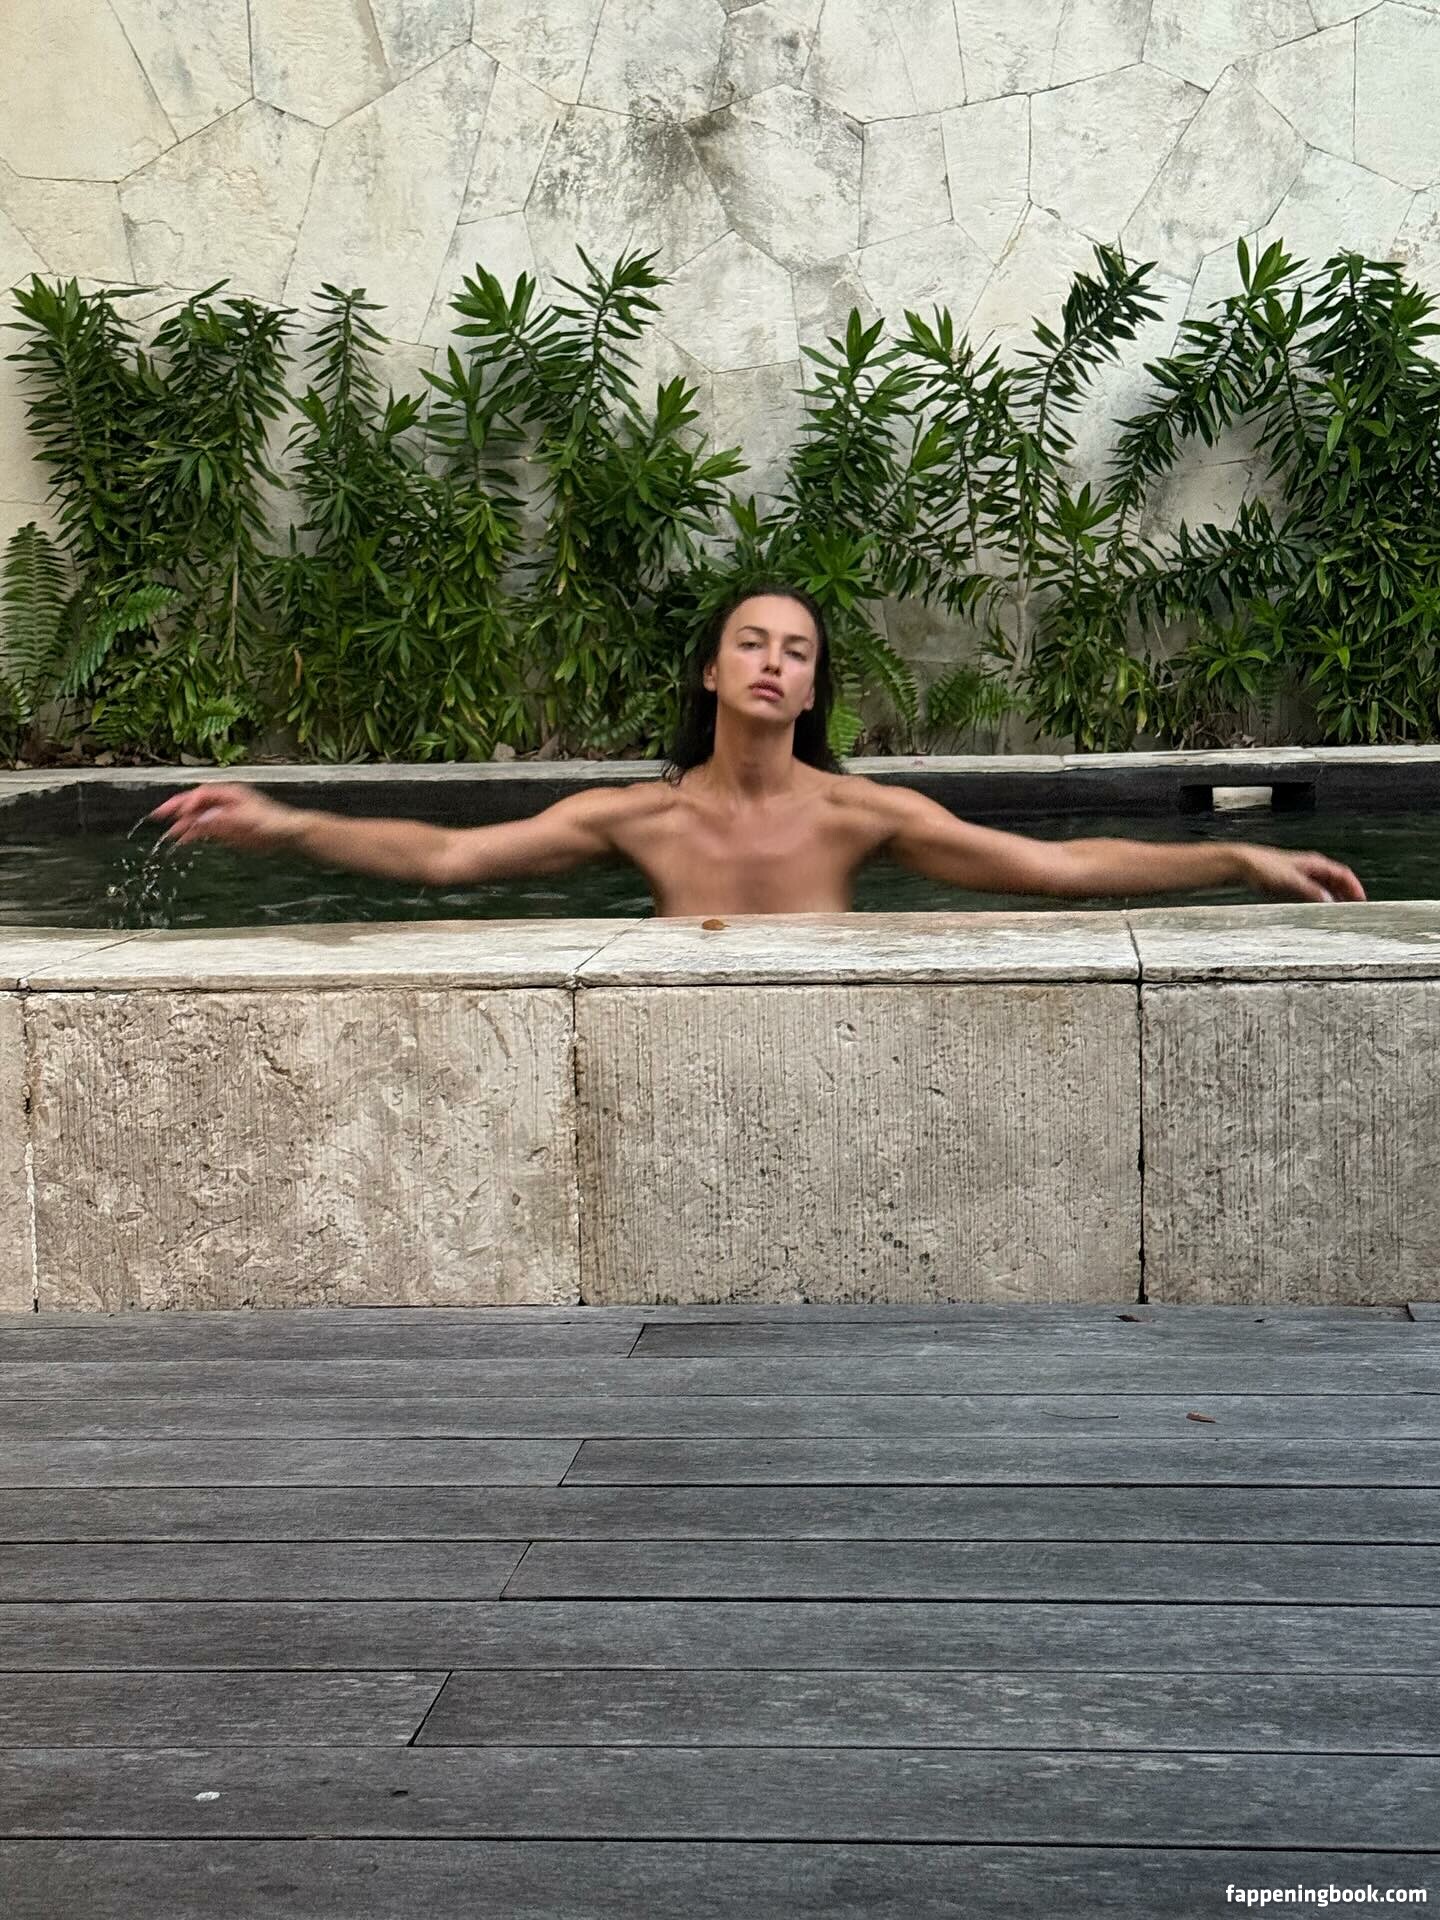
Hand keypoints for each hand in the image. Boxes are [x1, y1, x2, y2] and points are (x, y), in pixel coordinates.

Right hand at [147, 784, 301, 854]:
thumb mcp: (249, 819)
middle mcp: (223, 802)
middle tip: (158, 814)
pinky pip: (204, 830)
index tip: (179, 812)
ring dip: (182, 825)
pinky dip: (192, 835)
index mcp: (230, 794)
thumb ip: (225, 819)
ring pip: (197, 818)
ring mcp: (223, 816)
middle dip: (176, 808)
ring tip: (168, 834)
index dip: (189, 802)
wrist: (288, 833)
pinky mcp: (225, 830)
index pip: (202, 794)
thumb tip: (202, 820)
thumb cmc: (274, 821)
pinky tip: (182, 841)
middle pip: (195, 803)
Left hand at [1236, 845, 1366, 902]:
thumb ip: (1312, 892)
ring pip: (1325, 888)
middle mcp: (1311, 868)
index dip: (1355, 888)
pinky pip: (1312, 893)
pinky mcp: (1291, 883)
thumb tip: (1330, 902)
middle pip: (1337, 881)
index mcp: (1315, 863)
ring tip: (1341, 914)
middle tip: (1355, 911)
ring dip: (1334, 900)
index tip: (1363, 902)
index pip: (1344, 874)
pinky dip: (1320, 902)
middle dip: (1347, 895)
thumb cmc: (1264, 867)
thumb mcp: (1291, 881)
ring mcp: (1301, 875)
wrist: (1242, 865)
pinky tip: (1318, 912)